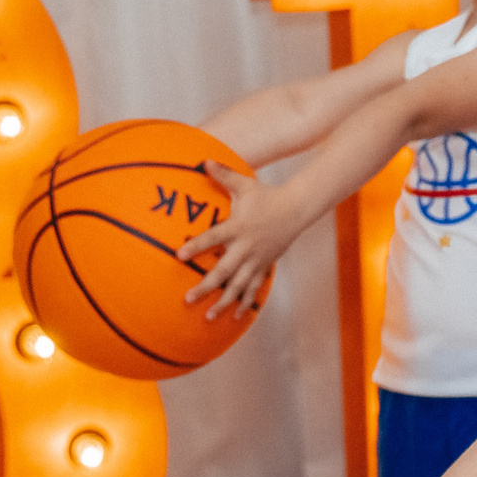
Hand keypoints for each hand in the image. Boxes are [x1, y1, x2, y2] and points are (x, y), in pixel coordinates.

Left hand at [177, 162, 293, 316]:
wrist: (297, 209)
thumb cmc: (267, 195)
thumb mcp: (245, 184)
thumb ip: (223, 174)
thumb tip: (203, 160)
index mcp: (238, 227)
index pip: (214, 238)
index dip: (197, 246)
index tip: (179, 255)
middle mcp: (247, 247)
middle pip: (224, 271)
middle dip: (206, 286)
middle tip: (188, 299)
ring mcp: (257, 259)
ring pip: (238, 285)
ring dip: (224, 301)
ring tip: (209, 316)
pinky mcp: (265, 265)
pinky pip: (254, 287)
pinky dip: (245, 301)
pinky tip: (236, 315)